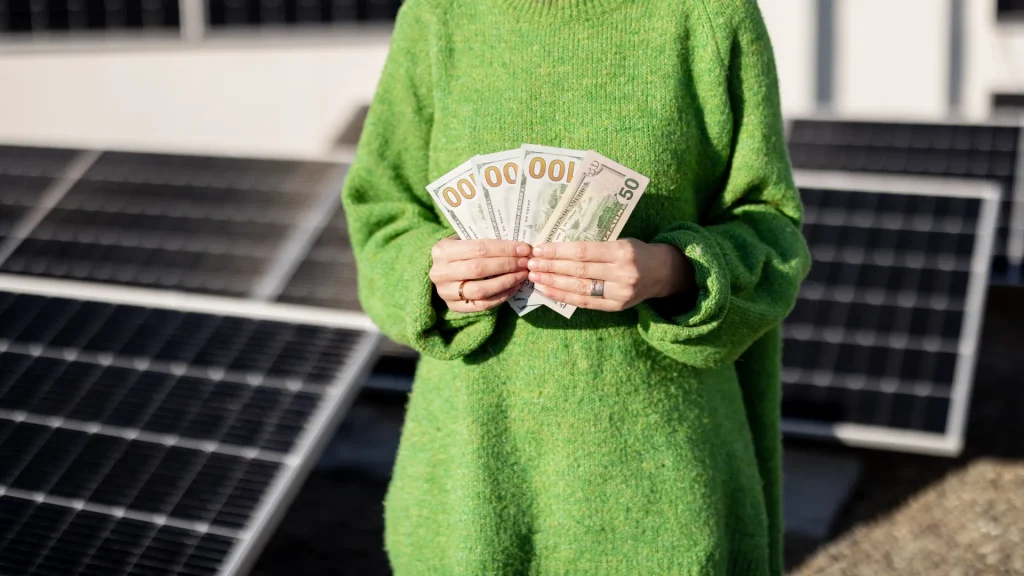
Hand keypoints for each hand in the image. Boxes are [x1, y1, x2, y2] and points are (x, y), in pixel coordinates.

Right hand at [430, 237, 531, 312]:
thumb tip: (518, 247)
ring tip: (522, 275)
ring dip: (506, 282)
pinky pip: (482, 305)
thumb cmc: (460, 252)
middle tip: (526, 262)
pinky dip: (501, 296)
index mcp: (442, 250)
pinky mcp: (453, 307)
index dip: (504, 249)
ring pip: (481, 289)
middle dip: (507, 265)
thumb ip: (485, 242)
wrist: (443, 272)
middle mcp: (440, 272)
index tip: (523, 249)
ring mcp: (445, 292)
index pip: (478, 248)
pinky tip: (514, 287)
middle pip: (479, 269)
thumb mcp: (465, 241)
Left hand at [526, 239, 692, 311]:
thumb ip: (595, 247)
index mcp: (622, 251)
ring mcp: (620, 292)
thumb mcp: (620, 242)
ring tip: (534, 277)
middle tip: (530, 264)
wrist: (663, 273)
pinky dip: (564, 297)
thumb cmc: (636, 253)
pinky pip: (585, 302)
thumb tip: (557, 250)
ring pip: (580, 288)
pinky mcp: (616, 307)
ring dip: (553, 282)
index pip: (584, 252)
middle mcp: (622, 273)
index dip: (559, 251)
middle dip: (551, 267)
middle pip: (579, 270)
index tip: (539, 250)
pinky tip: (548, 291)